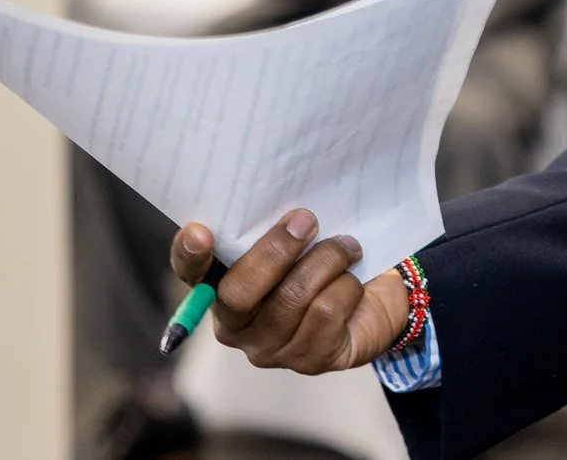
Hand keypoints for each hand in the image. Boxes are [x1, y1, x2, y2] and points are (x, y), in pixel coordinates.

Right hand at [170, 211, 414, 374]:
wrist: (377, 293)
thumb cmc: (324, 255)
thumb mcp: (298, 235)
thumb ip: (277, 223)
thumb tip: (284, 205)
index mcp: (221, 286)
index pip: (191, 274)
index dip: (188, 256)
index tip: (198, 231)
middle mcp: (236, 325)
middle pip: (238, 293)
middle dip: (276, 250)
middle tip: (306, 220)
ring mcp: (270, 348)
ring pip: (291, 298)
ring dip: (327, 260)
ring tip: (347, 246)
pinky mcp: (310, 360)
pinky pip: (325, 313)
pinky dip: (346, 286)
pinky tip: (351, 282)